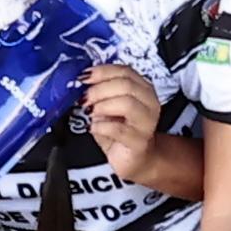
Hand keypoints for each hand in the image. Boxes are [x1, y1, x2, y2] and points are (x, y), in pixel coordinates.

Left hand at [81, 60, 176, 188]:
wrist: (135, 159)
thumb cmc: (121, 130)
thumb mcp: (109, 105)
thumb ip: (101, 90)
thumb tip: (81, 82)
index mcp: (143, 89)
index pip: (124, 71)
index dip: (102, 72)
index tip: (84, 78)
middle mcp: (149, 103)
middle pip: (126, 85)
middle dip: (99, 90)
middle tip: (85, 99)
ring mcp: (147, 122)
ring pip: (126, 103)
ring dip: (102, 106)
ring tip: (91, 113)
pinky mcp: (139, 141)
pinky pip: (118, 129)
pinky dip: (100, 126)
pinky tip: (94, 128)